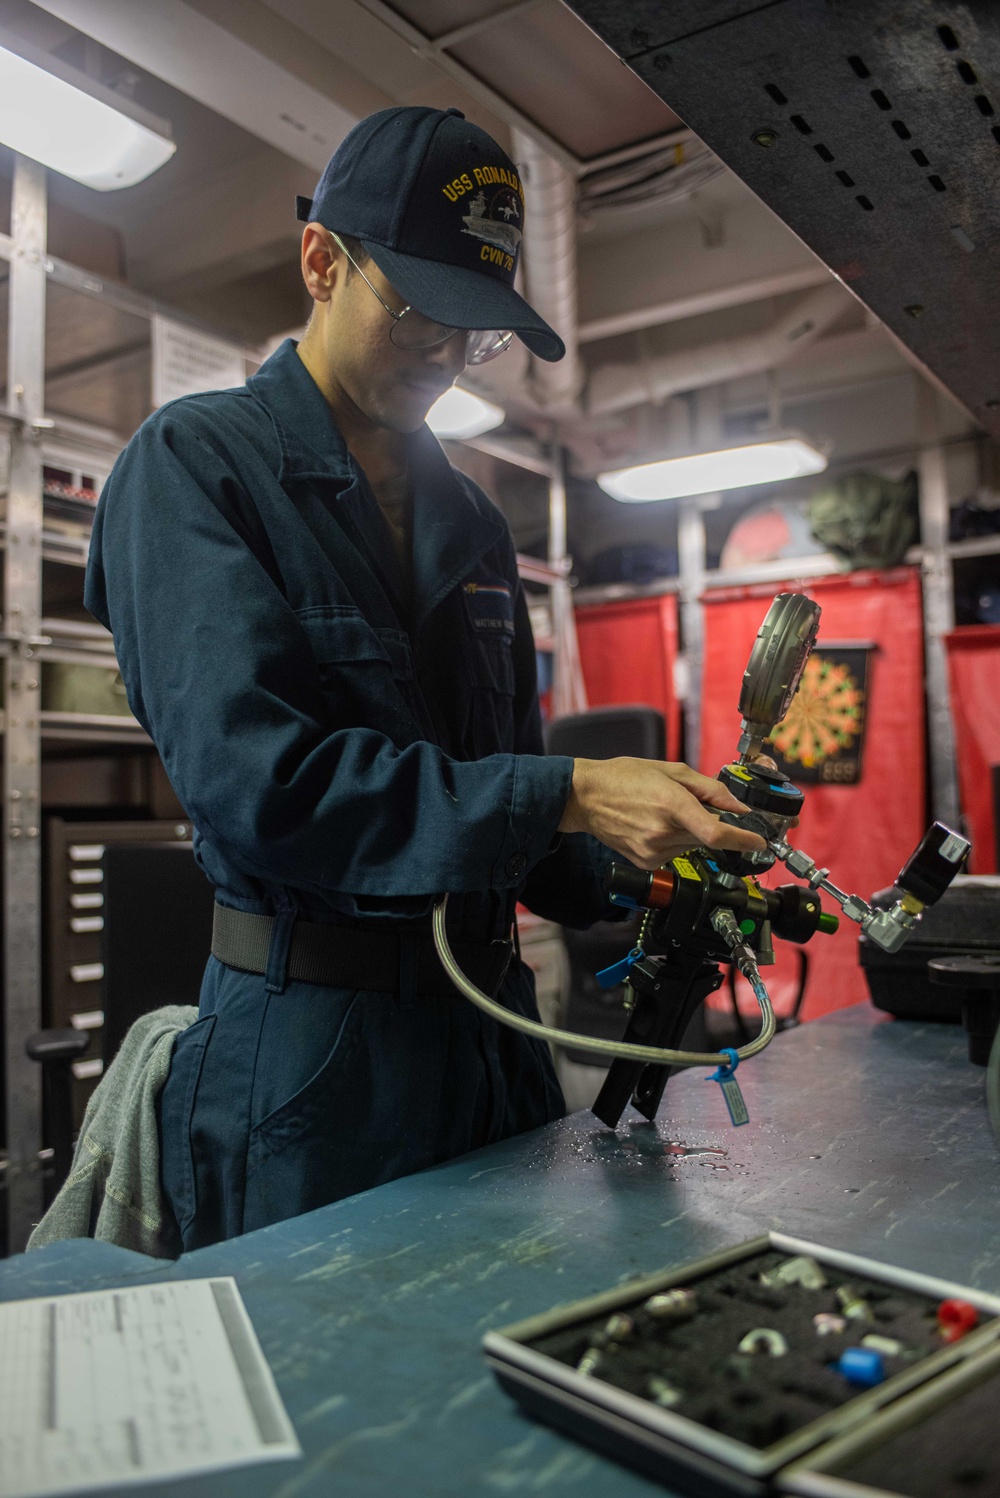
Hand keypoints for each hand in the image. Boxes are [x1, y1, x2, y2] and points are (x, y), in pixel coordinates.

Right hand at [558, 757, 767, 869]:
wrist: (586, 798)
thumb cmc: (623, 778)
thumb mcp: (670, 770)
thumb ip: (709, 788)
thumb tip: (737, 806)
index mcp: (671, 804)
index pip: (716, 833)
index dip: (742, 840)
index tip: (759, 841)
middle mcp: (662, 832)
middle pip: (707, 836)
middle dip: (711, 823)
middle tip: (691, 806)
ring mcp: (653, 851)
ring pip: (693, 845)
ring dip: (691, 831)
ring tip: (664, 812)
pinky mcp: (646, 862)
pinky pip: (676, 853)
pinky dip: (675, 840)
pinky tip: (654, 825)